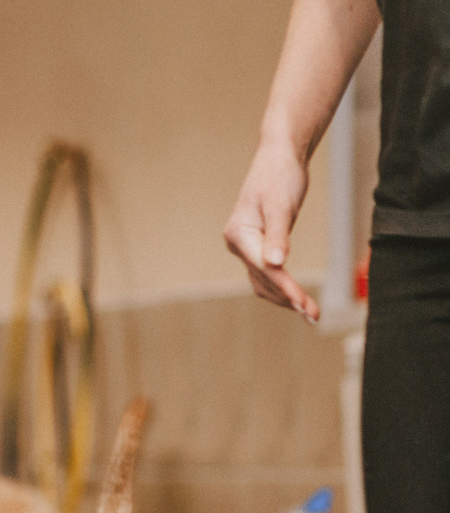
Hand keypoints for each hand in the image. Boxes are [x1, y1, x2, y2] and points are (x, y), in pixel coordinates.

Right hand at [224, 139, 317, 321]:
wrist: (279, 157)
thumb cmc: (280, 176)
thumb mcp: (281, 205)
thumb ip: (278, 235)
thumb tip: (276, 264)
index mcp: (239, 235)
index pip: (265, 268)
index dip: (286, 287)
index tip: (304, 305)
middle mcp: (238, 244)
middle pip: (263, 279)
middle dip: (288, 298)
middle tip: (313, 316)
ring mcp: (247, 247)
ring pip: (263, 282)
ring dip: (284, 298)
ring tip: (310, 312)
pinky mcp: (258, 246)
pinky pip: (267, 274)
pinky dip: (281, 287)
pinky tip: (296, 297)